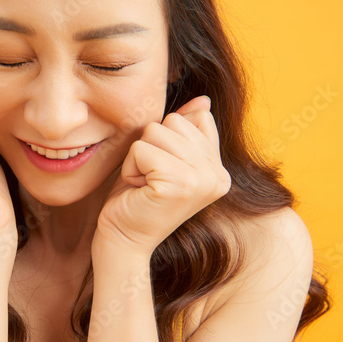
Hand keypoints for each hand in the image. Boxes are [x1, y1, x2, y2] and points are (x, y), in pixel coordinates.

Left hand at [95, 95, 230, 258]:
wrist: (123, 241)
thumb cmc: (138, 198)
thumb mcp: (165, 158)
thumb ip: (186, 130)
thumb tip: (204, 100)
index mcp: (219, 170)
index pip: (195, 119)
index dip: (166, 140)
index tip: (162, 173)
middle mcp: (217, 175)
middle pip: (173, 122)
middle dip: (150, 146)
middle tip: (150, 180)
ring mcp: (201, 180)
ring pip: (155, 132)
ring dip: (139, 157)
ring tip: (144, 184)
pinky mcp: (178, 184)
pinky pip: (142, 149)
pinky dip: (131, 167)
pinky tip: (138, 189)